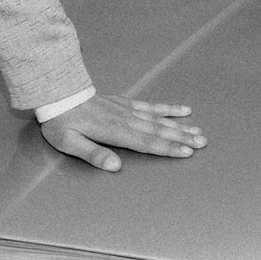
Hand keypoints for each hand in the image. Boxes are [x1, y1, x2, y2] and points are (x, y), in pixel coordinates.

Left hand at [39, 96, 205, 172]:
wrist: (58, 93)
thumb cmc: (61, 122)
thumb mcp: (69, 143)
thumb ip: (93, 154)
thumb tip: (115, 166)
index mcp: (114, 132)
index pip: (146, 142)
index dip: (167, 148)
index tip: (187, 152)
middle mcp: (125, 120)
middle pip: (158, 131)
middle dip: (182, 138)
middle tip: (203, 143)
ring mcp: (127, 110)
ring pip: (158, 119)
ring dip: (180, 126)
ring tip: (198, 131)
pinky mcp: (124, 103)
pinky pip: (150, 106)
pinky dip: (167, 109)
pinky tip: (181, 110)